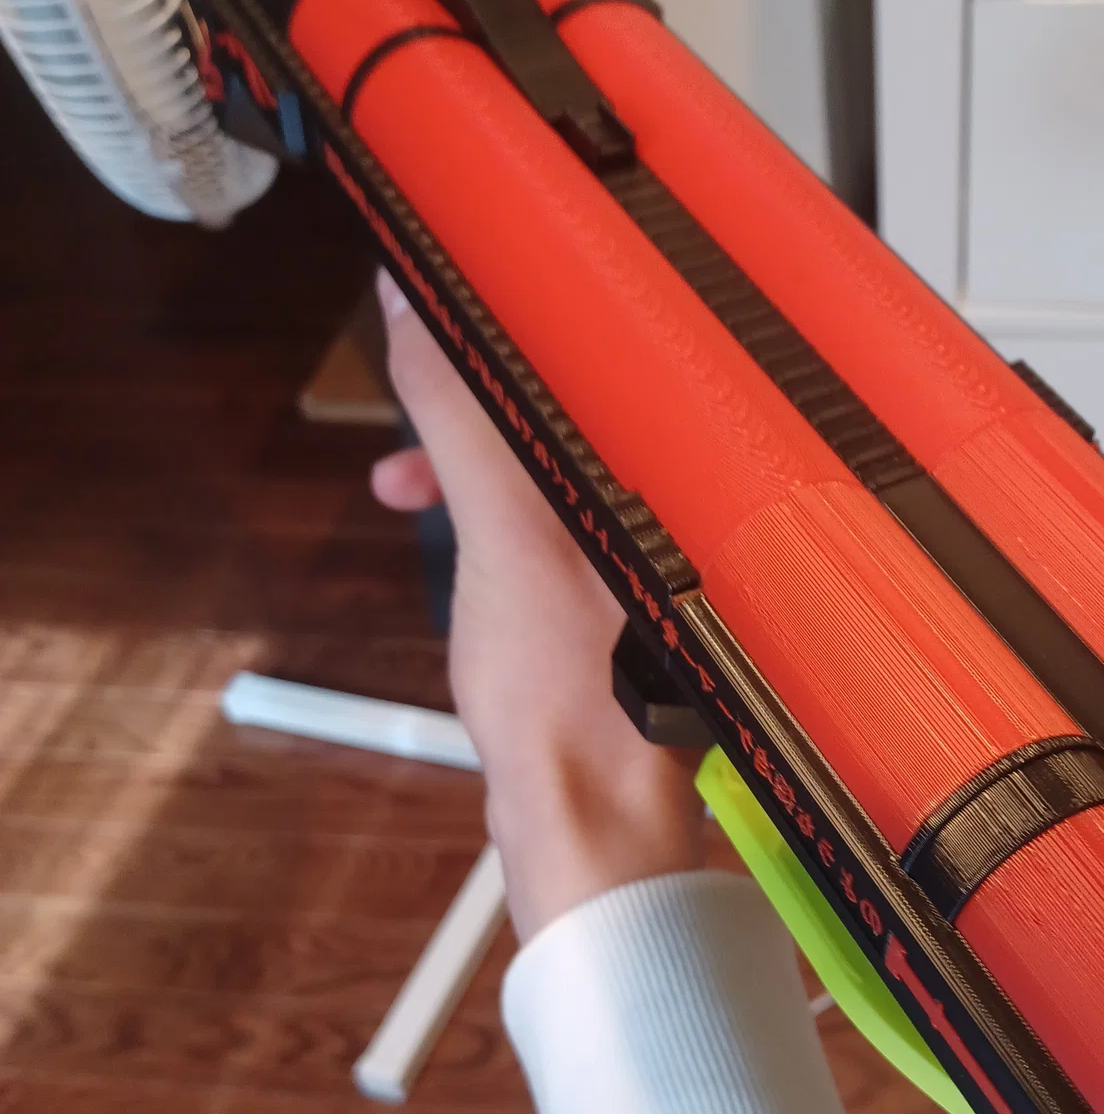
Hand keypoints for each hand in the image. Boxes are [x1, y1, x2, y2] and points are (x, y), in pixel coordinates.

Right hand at [370, 272, 704, 939]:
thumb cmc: (573, 701)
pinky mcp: (630, 593)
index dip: (514, 309)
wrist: (591, 822)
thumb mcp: (498, 531)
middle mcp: (683, 499)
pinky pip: (558, 515)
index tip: (447, 292)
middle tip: (409, 427)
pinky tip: (467, 553)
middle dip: (473, 402)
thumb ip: (459, 414)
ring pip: (557, 457)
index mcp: (674, 467)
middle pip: (573, 396)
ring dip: (474, 461)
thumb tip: (415, 311)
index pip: (607, 339)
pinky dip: (501, 517)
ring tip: (409, 493)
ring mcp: (658, 548)